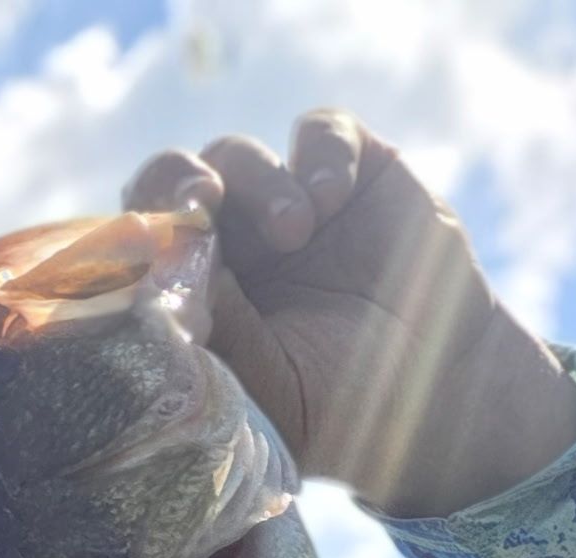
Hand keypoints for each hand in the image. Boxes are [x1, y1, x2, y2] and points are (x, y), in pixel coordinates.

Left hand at [124, 112, 575, 518]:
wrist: (435, 393)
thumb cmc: (337, 408)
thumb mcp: (267, 391)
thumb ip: (220, 337)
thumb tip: (166, 279)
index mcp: (197, 295)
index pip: (143, 243)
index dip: (140, 231)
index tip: (160, 245)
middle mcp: (232, 244)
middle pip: (174, 179)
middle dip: (174, 181)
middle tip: (200, 205)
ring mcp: (288, 203)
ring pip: (236, 154)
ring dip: (257, 182)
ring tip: (296, 232)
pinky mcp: (352, 172)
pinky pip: (321, 131)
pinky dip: (320, 153)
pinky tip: (333, 197)